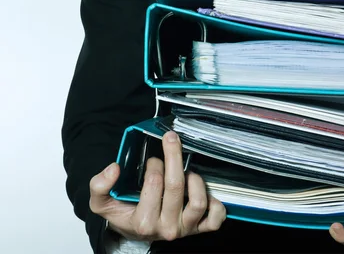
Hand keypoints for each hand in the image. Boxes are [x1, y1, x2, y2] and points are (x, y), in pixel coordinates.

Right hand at [89, 131, 225, 241]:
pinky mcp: (199, 228)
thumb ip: (99, 185)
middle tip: (171, 140)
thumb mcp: (102, 202)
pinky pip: (215, 219)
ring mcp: (185, 229)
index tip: (152, 159)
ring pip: (198, 201)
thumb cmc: (124, 212)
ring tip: (186, 172)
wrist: (134, 231)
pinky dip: (217, 204)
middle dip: (174, 156)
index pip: (153, 183)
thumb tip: (114, 169)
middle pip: (176, 187)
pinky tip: (205, 190)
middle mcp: (166, 228)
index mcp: (143, 222)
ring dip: (194, 179)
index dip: (154, 164)